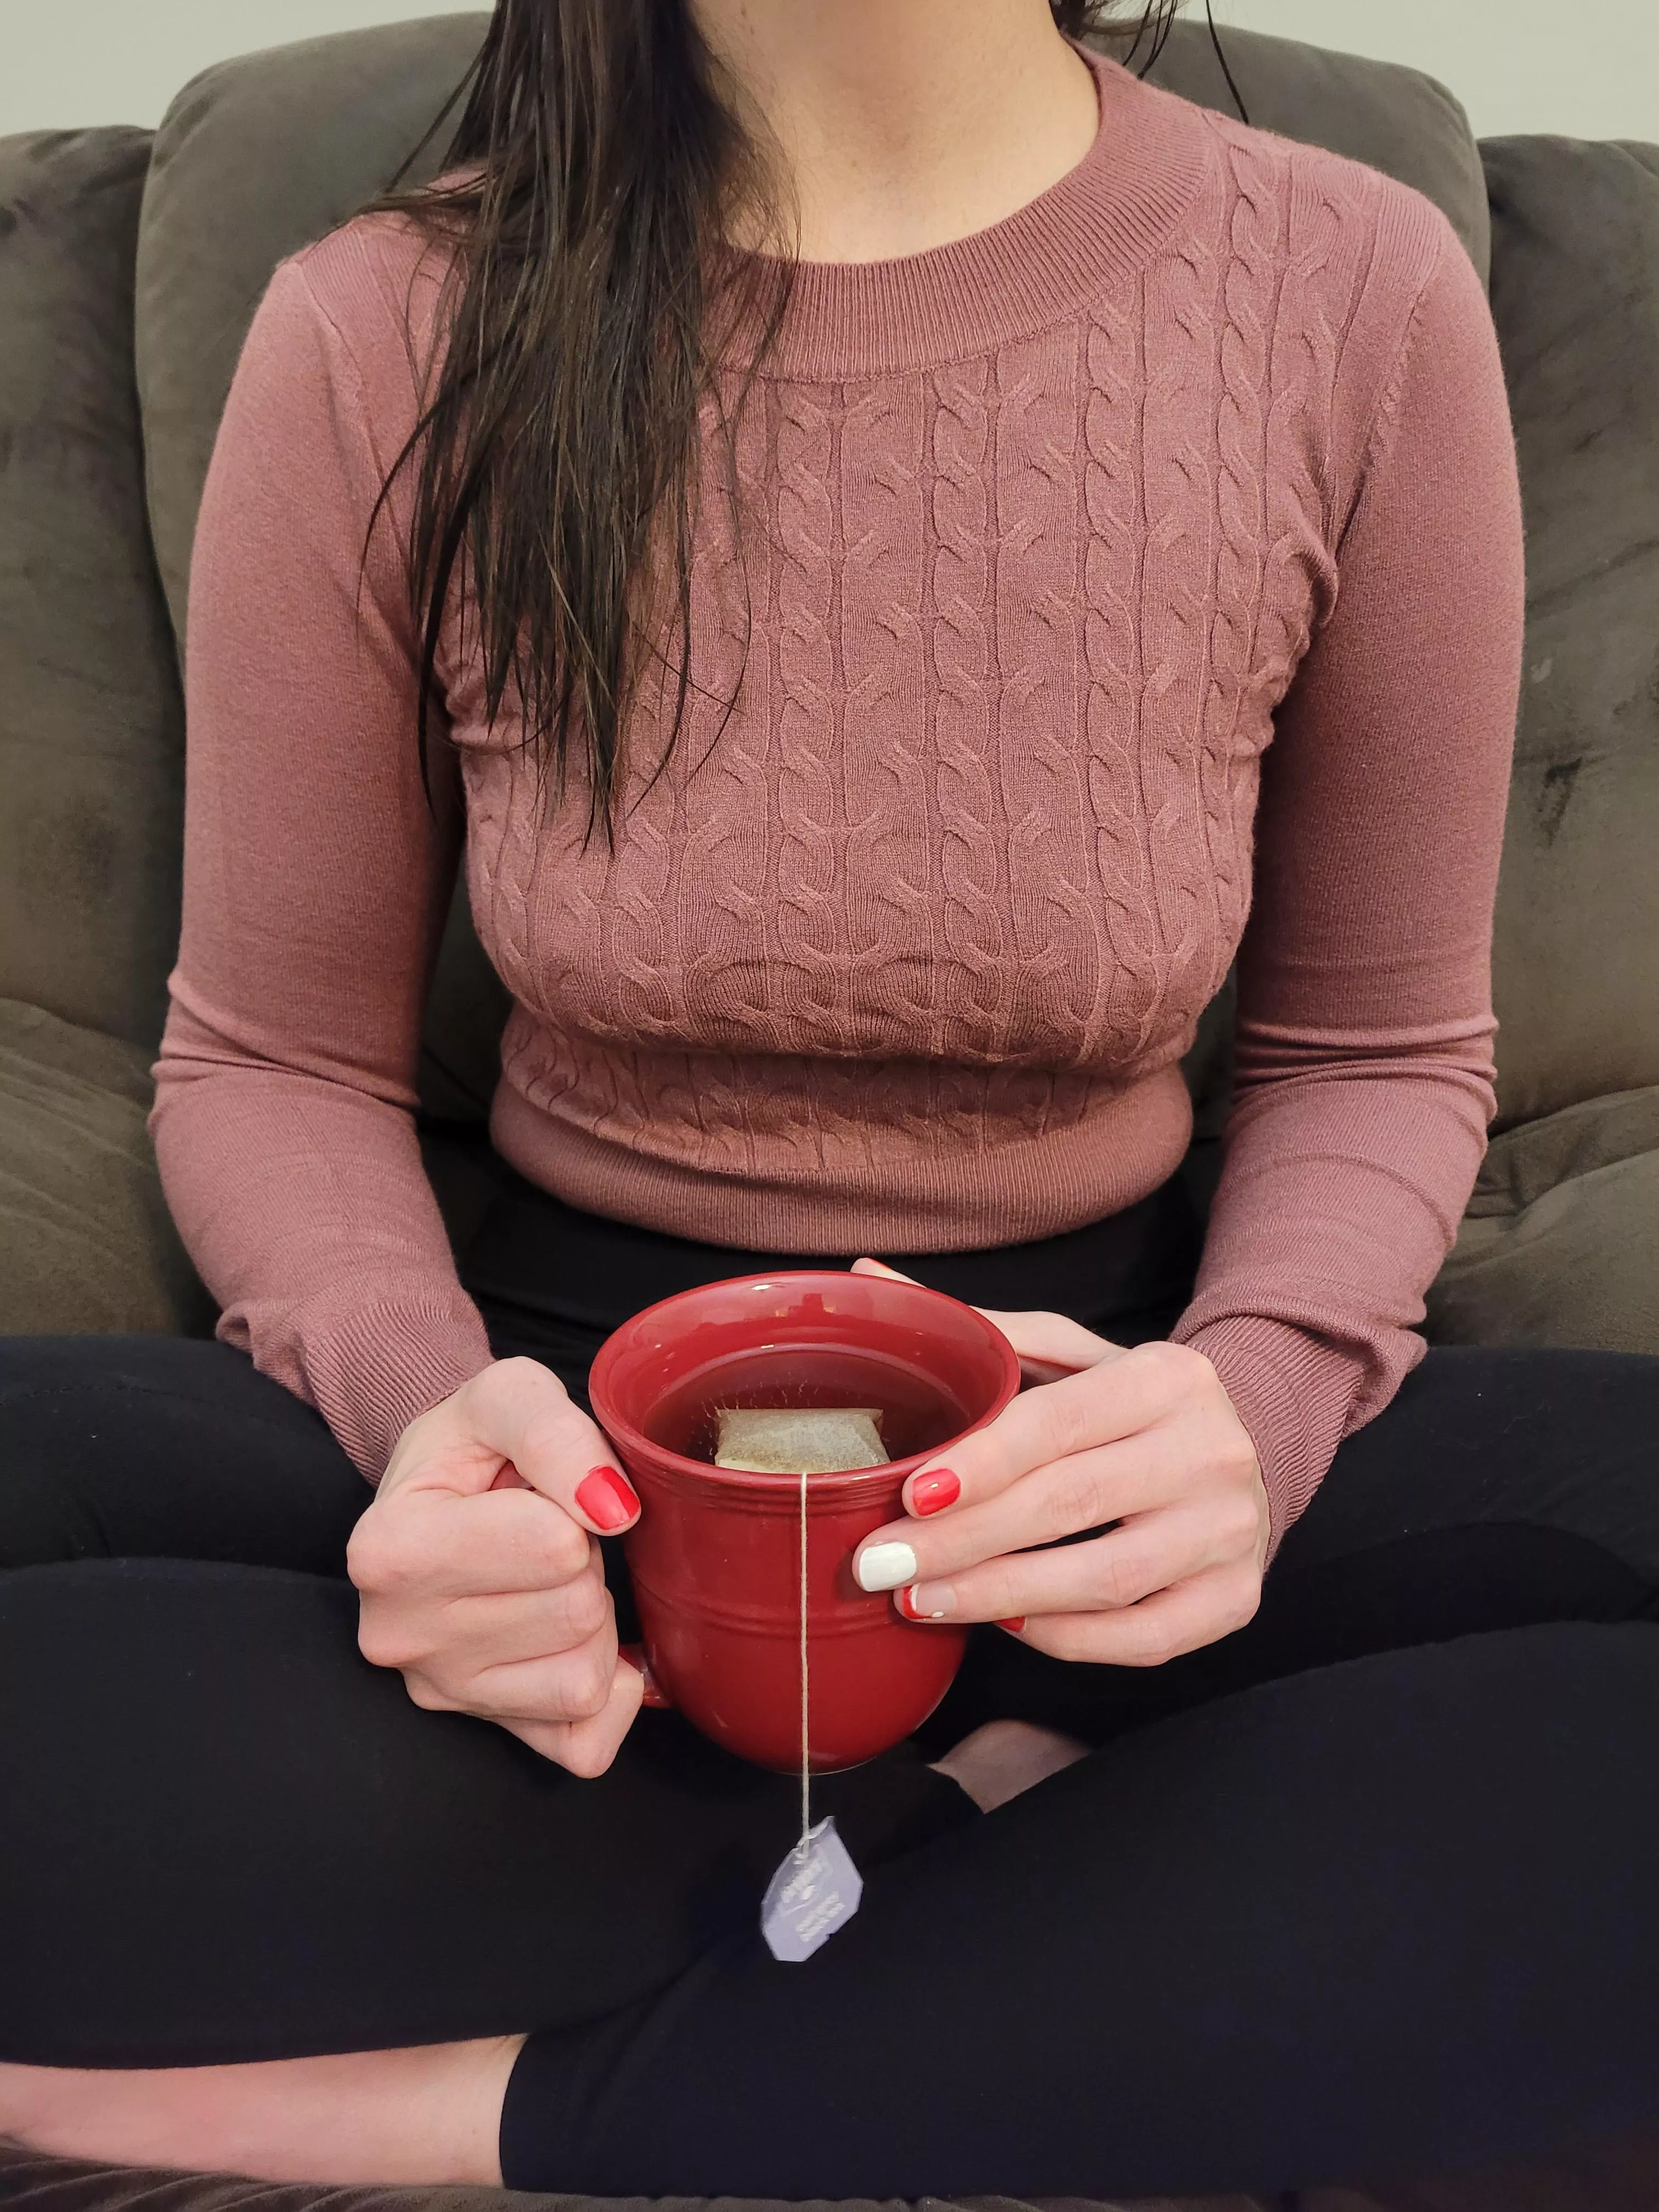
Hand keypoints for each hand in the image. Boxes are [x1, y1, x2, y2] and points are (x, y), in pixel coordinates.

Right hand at [347, 1358, 644, 1774]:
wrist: (444, 1493)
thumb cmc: (474, 1444)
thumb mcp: (507, 1394)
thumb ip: (554, 1432)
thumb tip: (611, 1508)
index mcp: (387, 1549)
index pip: (553, 1545)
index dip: (571, 1505)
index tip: (533, 1494)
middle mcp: (396, 1635)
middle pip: (575, 1612)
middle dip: (583, 1563)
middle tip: (543, 1536)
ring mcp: (440, 1694)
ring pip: (585, 1677)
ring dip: (593, 1619)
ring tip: (545, 1579)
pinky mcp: (488, 1732)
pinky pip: (588, 1743)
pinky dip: (610, 1688)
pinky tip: (573, 1639)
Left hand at [849, 1259, 1268, 1664]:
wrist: (1253, 1446)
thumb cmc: (1132, 1404)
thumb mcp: (1072, 1353)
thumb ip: (982, 1330)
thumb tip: (868, 1280)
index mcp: (1166, 1377)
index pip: (1058, 1422)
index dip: (980, 1462)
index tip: (908, 1495)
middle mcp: (1211, 1451)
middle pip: (1070, 1503)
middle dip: (964, 1540)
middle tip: (883, 1564)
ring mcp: (1230, 1531)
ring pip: (1106, 1580)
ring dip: (1000, 1596)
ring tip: (921, 1600)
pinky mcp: (1236, 1598)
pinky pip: (1143, 1637)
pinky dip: (1066, 1638)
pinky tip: (1006, 1624)